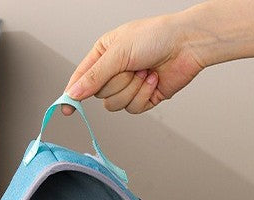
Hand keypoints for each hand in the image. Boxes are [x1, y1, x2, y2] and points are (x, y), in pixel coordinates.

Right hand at [62, 12, 205, 114]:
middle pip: (99, 94)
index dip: (73, 93)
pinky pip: (133, 108)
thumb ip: (94, 76)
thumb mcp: (119, 53)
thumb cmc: (155, 36)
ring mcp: (129, 86)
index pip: (82, 78)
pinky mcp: (143, 98)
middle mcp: (114, 71)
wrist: (186, 44)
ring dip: (132, 89)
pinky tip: (153, 79)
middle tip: (131, 67)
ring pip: (115, 105)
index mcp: (104, 54)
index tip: (66, 108)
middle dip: (117, 82)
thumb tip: (74, 93)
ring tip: (144, 71)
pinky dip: (144, 94)